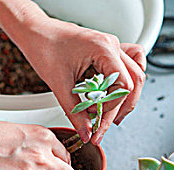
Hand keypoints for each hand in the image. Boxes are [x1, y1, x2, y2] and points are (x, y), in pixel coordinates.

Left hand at [19, 18, 145, 144]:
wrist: (35, 32)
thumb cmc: (44, 47)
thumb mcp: (59, 85)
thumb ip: (75, 112)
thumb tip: (87, 132)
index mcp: (103, 48)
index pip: (123, 86)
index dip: (111, 106)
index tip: (95, 117)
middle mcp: (112, 45)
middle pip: (135, 81)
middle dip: (120, 108)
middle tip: (103, 126)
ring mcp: (112, 47)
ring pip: (137, 73)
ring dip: (127, 97)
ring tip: (112, 115)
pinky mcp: (108, 51)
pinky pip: (131, 64)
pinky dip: (128, 81)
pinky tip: (118, 93)